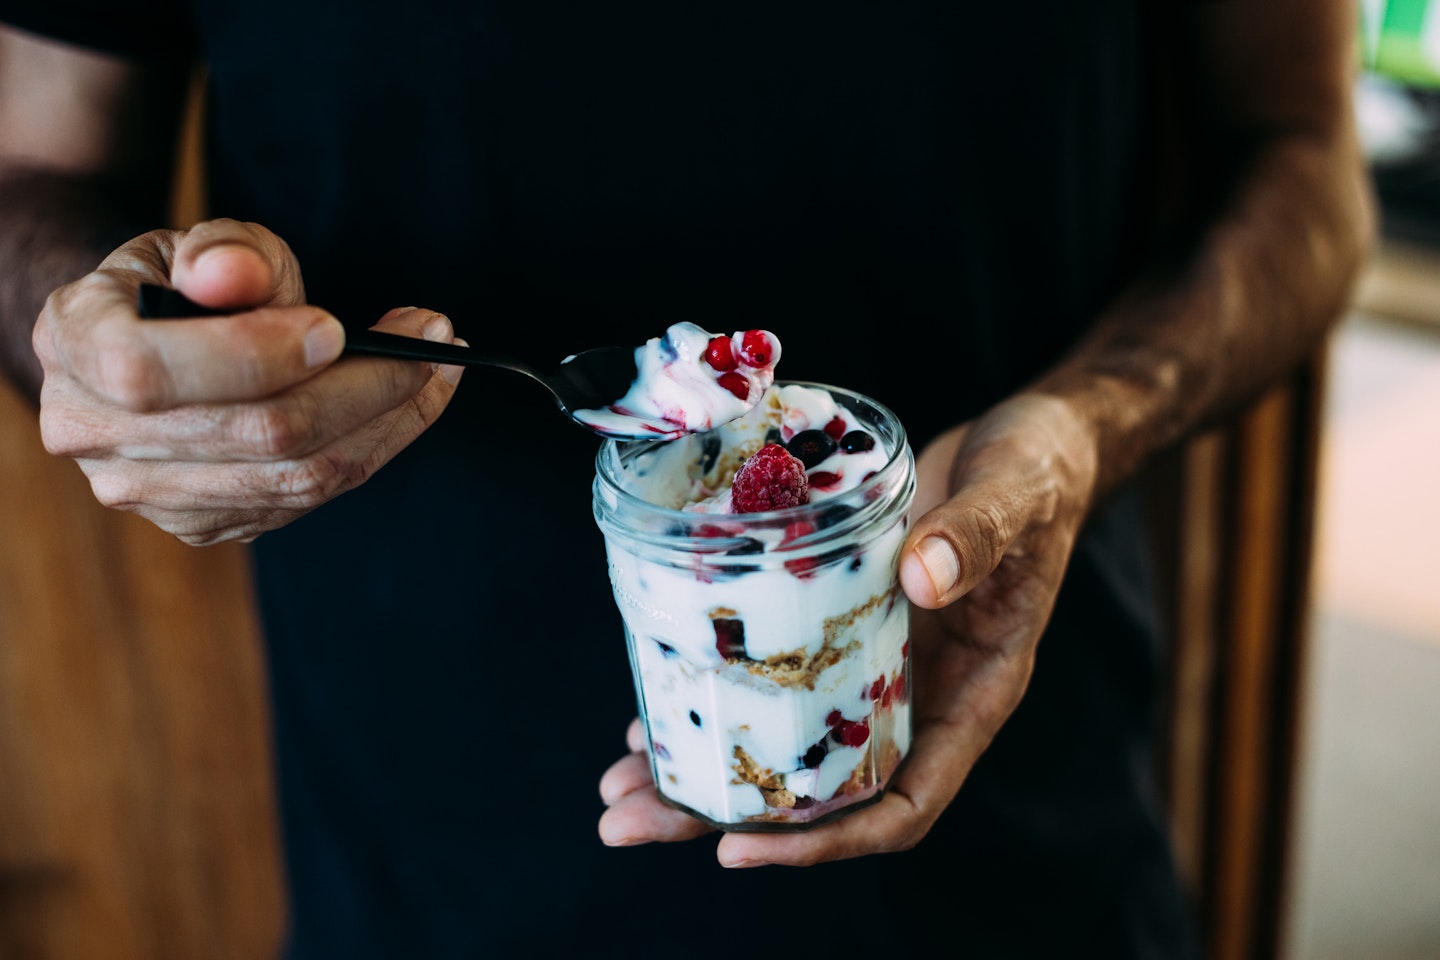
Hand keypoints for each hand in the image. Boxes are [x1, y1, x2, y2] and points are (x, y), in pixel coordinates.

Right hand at [31, 218, 464, 543]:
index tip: (337, 326)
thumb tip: (236, 276)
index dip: (253, 353)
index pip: (151, 371)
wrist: (151, 340)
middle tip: (433, 335)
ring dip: (390, 418)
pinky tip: (411, 400)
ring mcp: (149, 493)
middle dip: (367, 383)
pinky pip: (310, 498)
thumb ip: (224, 251)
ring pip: (299, 477)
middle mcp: (96, 433)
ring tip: (440, 361)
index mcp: (73, 343)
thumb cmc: (182, 282)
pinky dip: (376, 446)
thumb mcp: (196, 242)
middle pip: (256, 433)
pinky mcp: (206, 523)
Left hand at [597, 394, 1097, 864]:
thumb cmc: (1038, 478)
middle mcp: (915, 694)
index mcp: (971, 696)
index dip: (825, 840)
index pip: (902, 804)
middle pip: (819, 789)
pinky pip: (774, 672)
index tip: (741, 849)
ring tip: (617, 784)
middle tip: (626, 823)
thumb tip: (924, 579)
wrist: (1024, 444)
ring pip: (783, 739)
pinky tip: (657, 699)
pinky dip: (716, 691)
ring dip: (702, 764)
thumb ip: (978, 537)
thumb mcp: (1017, 498)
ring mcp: (873, 661)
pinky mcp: (838, 621)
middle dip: (723, 816)